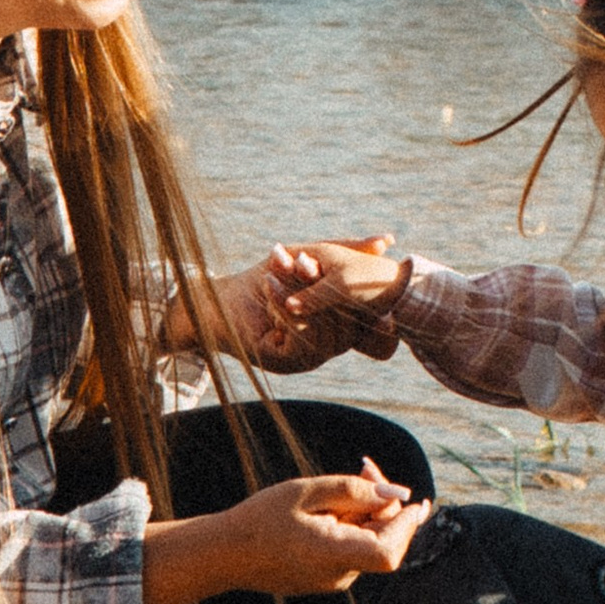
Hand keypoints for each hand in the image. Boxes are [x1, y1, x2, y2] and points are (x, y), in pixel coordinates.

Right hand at [142, 463, 430, 603]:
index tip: (415, 500)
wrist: (225, 554)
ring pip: (369, 543)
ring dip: (369, 511)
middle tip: (367, 467)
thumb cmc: (261, 518)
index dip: (407, 526)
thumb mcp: (307, 491)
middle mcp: (339, 575)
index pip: (389, 551)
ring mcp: (333, 580)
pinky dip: (354, 524)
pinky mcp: (325, 577)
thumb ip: (355, 491)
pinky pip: (352, 548)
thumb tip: (399, 494)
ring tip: (353, 476)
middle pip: (383, 541)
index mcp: (334, 555)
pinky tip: (336, 502)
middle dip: (385, 504)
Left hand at [168, 241, 394, 365]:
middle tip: (302, 259)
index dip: (360, 291)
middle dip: (322, 288)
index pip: (362, 314)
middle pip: (346, 323)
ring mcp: (306, 357)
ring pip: (325, 333)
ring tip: (278, 273)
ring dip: (301, 298)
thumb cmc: (265, 273)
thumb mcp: (310, 254)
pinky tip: (271, 294)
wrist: (218, 298)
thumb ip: (346, 248)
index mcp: (334, 322)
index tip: (348, 267)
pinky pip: (302, 341)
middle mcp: (324, 345)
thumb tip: (387, 240)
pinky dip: (289, 314)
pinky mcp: (284, 362)